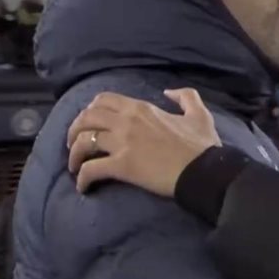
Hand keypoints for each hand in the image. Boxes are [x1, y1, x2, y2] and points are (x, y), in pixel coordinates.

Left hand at [67, 89, 220, 195]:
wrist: (204, 170)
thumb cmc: (202, 145)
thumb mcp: (200, 114)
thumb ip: (186, 96)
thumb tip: (169, 92)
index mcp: (141, 108)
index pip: (103, 100)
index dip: (90, 111)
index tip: (89, 123)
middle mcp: (127, 121)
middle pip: (86, 118)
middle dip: (75, 130)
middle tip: (75, 144)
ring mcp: (123, 143)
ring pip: (83, 141)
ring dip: (74, 154)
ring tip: (75, 166)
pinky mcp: (122, 166)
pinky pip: (91, 169)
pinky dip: (82, 179)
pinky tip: (83, 187)